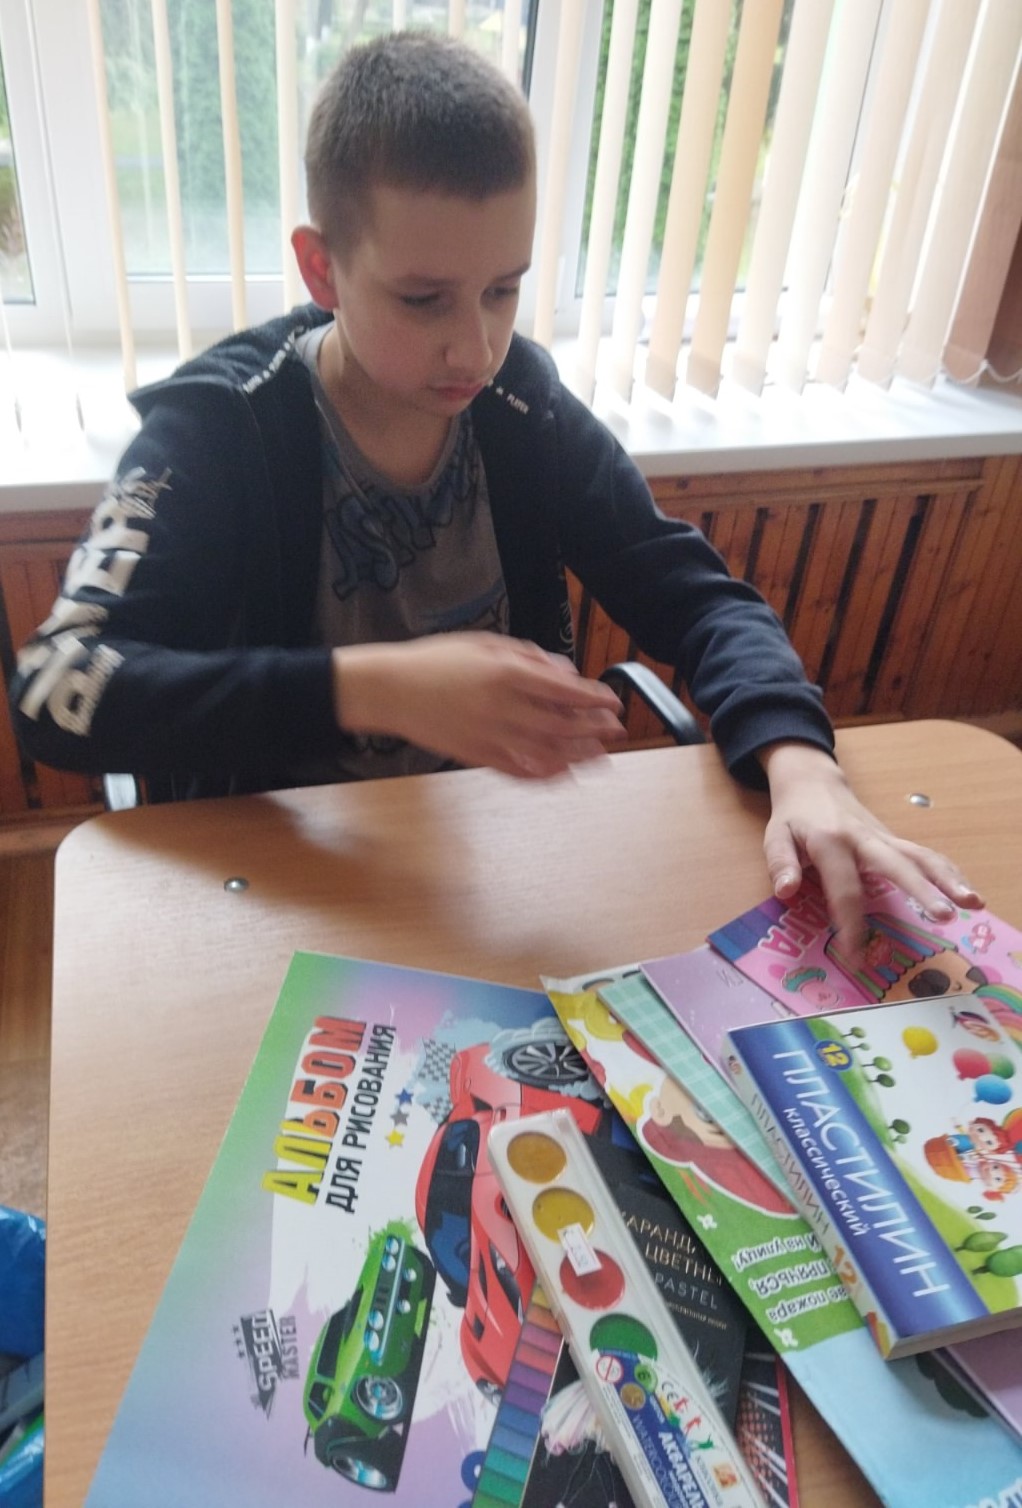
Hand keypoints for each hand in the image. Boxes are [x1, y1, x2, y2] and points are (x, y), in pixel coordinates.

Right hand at [333, 634, 625, 778]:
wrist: (393, 690)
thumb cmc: (438, 661)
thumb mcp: (487, 644)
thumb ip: (529, 657)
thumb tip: (565, 673)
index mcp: (506, 673)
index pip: (564, 689)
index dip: (594, 698)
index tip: (614, 701)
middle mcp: (503, 706)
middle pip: (562, 724)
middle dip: (595, 729)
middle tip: (617, 730)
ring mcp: (490, 735)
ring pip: (546, 751)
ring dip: (579, 756)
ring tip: (602, 756)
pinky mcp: (478, 756)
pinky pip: (520, 770)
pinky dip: (546, 775)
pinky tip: (565, 774)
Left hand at [757, 741, 982, 951]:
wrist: (814, 783)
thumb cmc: (794, 817)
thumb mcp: (775, 836)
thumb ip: (781, 862)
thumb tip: (786, 891)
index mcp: (831, 842)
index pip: (845, 888)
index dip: (852, 923)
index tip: (857, 955)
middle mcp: (864, 839)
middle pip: (897, 865)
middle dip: (922, 890)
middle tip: (944, 916)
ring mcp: (884, 838)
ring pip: (921, 856)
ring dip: (949, 879)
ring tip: (975, 903)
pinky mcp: (895, 840)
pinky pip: (925, 856)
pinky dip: (948, 872)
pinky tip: (969, 892)